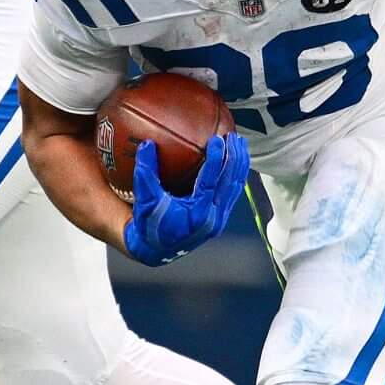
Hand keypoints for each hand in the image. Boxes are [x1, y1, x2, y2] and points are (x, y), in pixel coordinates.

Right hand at [120, 133, 249, 265]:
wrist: (157, 249)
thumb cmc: (149, 224)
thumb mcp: (144, 200)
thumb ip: (145, 173)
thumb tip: (146, 144)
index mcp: (197, 212)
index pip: (211, 181)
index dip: (216, 158)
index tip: (217, 139)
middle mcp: (213, 217)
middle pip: (230, 181)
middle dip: (234, 156)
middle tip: (233, 136)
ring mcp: (220, 218)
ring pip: (236, 186)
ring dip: (239, 163)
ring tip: (239, 142)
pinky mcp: (222, 217)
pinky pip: (234, 192)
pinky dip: (236, 173)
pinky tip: (235, 158)